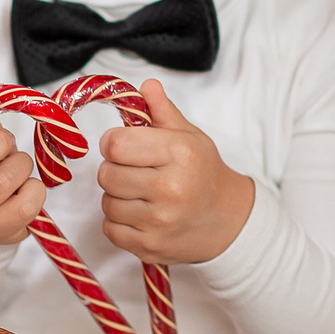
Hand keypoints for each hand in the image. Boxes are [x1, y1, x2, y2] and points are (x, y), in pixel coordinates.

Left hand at [95, 80, 254, 263]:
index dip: (113, 143)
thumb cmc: (204, 174)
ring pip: (106, 202)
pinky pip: (110, 229)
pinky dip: (119, 222)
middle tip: (135, 171)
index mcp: (180, 154)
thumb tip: (146, 86)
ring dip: (118, 197)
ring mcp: (159, 221)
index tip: (122, 146)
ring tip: (141, 194)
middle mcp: (170, 188)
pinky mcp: (149, 247)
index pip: (116, 144)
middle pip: (106, 174)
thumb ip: (163, 112)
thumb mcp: (190, 137)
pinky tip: (140, 215)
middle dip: (115, 170)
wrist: (228, 222)